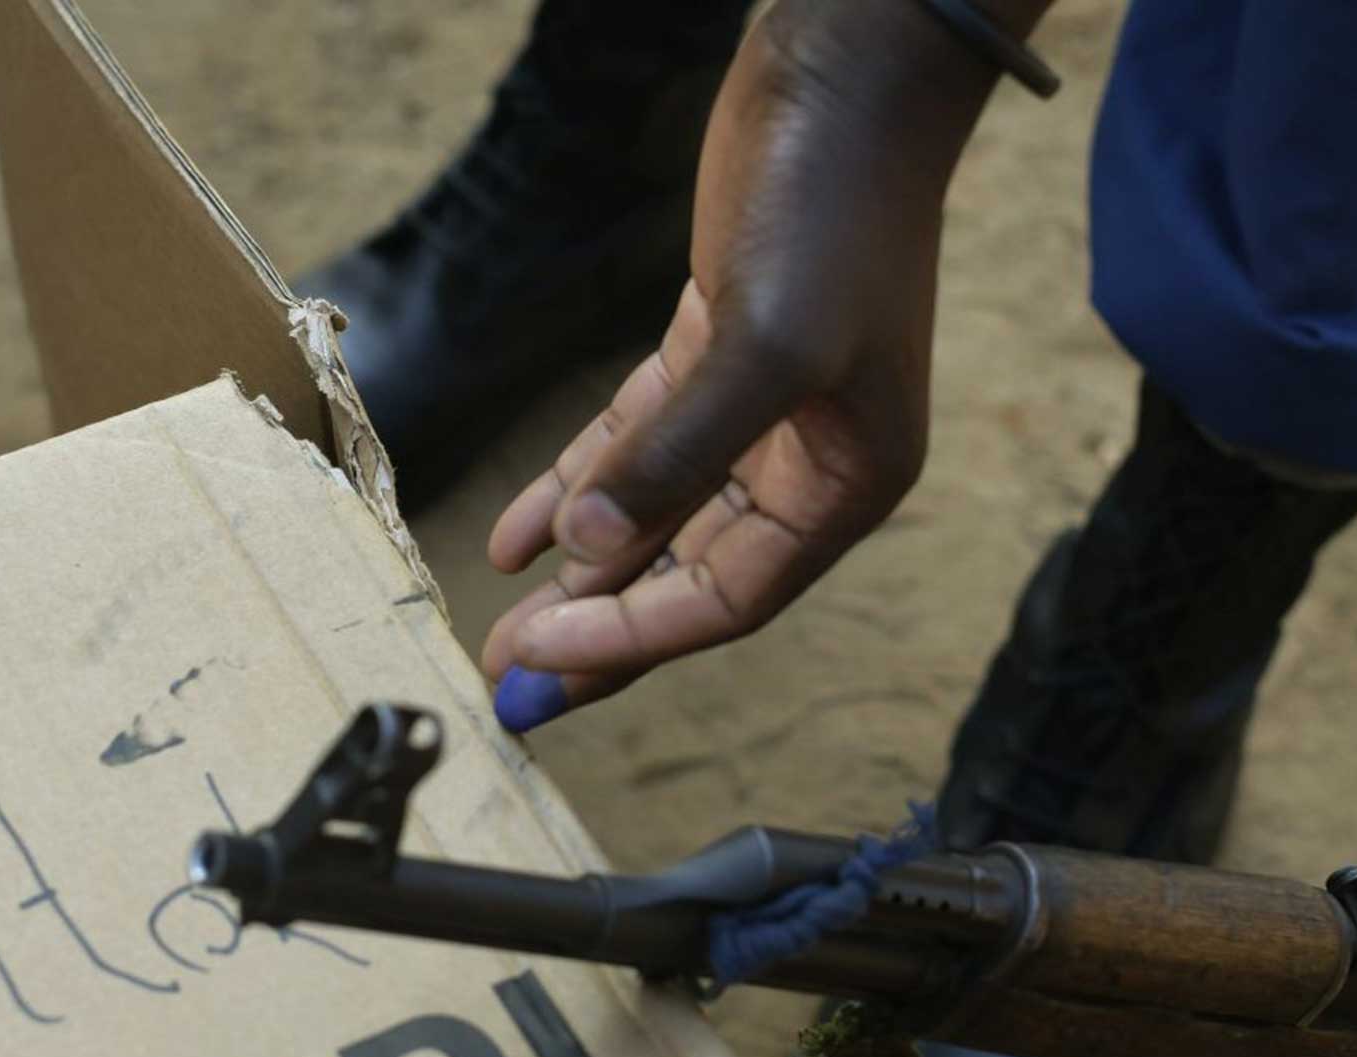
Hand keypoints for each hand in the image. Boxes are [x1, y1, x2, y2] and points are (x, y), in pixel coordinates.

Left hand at [481, 0, 1008, 729]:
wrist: (849, 76)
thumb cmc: (833, 210)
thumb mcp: (768, 344)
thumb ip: (677, 454)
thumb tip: (592, 552)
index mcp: (845, 486)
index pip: (725, 600)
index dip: (630, 638)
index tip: (538, 660)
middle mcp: (807, 463)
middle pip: (688, 577)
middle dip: (601, 630)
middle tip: (514, 680)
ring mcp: (759, 411)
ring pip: (658, 520)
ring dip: (584, 573)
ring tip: (507, 623)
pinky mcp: (715, 354)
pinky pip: (637, 446)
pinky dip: (579, 487)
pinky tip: (520, 534)